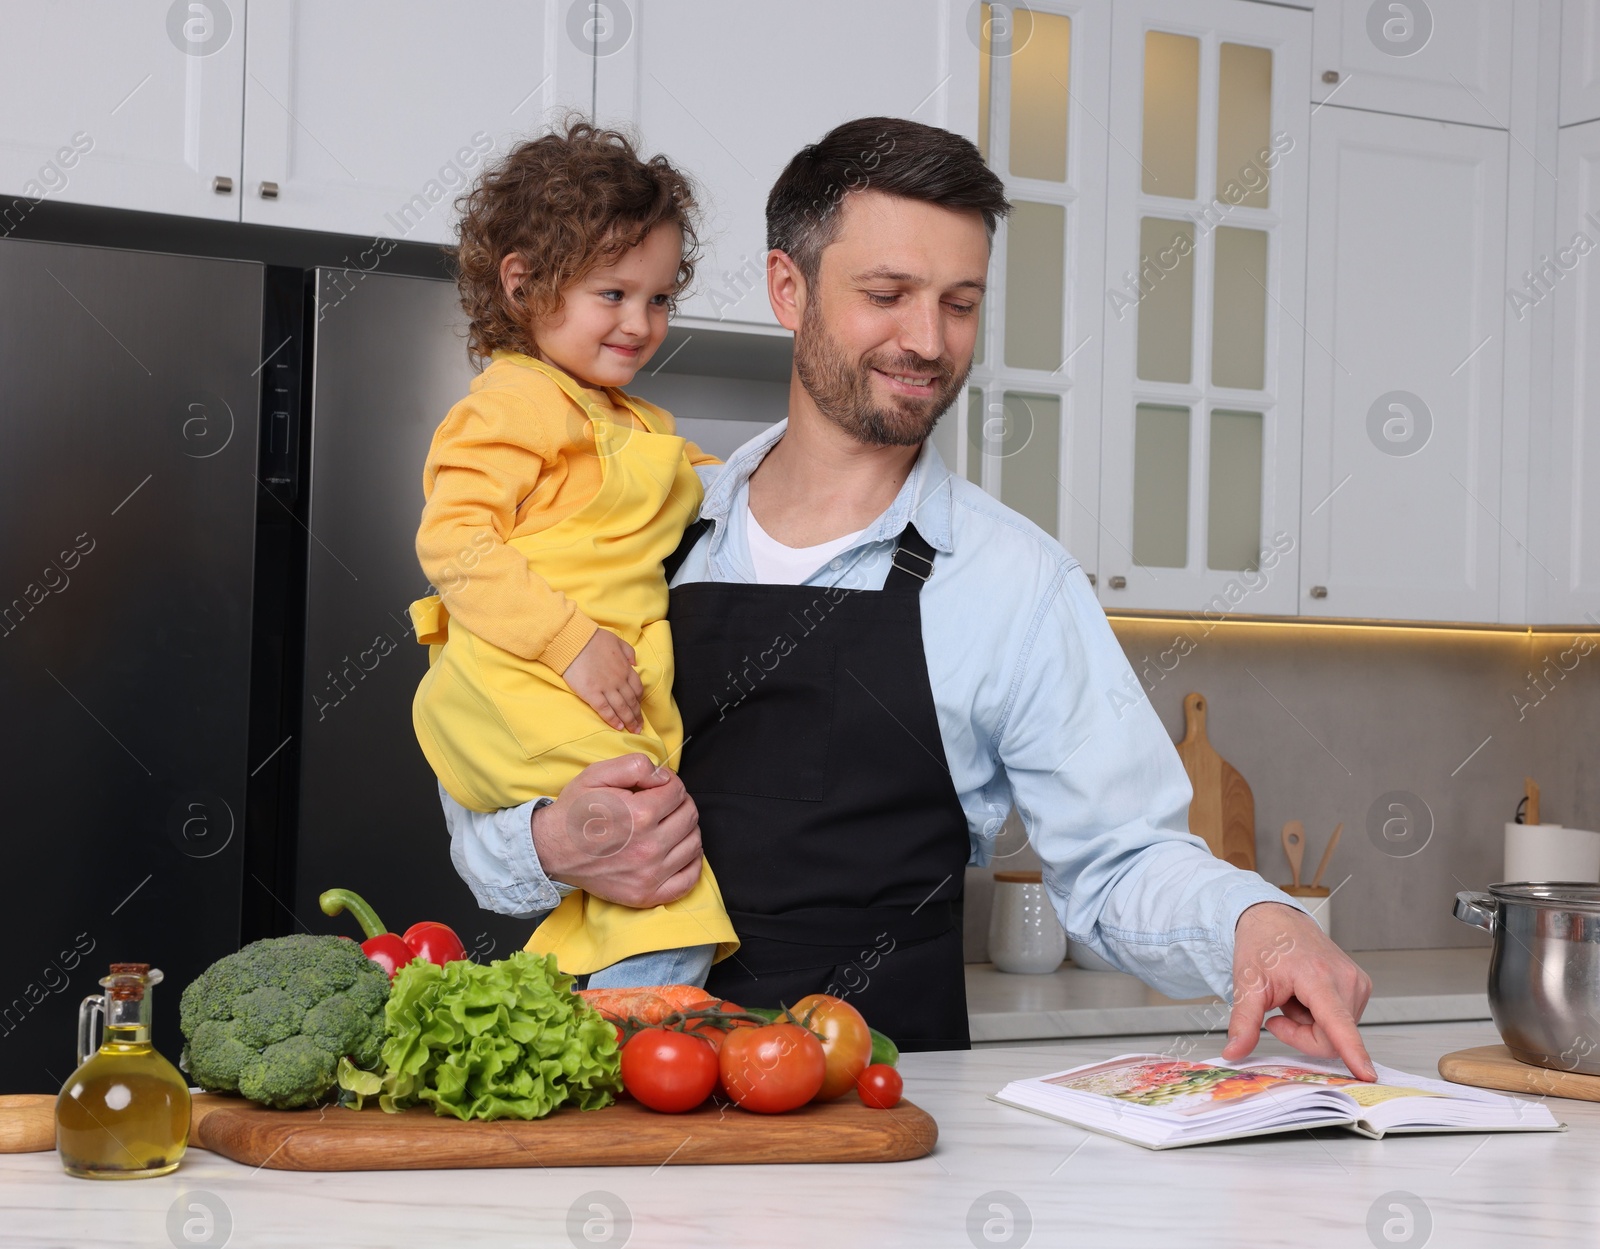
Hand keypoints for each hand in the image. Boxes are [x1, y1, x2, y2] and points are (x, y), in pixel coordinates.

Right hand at [530, 753, 702, 907]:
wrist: (552, 851)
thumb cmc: (576, 812)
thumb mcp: (597, 774)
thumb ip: (636, 765)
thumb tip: (664, 776)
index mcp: (639, 814)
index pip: (678, 791)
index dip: (668, 783)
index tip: (655, 787)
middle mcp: (649, 847)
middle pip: (689, 816)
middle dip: (679, 803)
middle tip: (660, 804)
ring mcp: (649, 874)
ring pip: (693, 844)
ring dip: (685, 830)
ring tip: (666, 825)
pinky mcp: (647, 895)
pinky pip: (689, 879)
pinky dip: (691, 863)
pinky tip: (677, 851)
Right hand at [564, 628, 643, 732]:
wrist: (574, 641)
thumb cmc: (593, 638)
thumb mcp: (617, 641)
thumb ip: (628, 652)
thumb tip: (635, 663)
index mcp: (625, 668)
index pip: (637, 688)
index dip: (639, 700)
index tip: (639, 708)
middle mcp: (619, 680)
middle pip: (631, 701)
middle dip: (637, 715)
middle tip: (639, 726)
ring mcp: (606, 688)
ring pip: (622, 708)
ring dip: (629, 721)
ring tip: (633, 730)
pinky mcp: (592, 694)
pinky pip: (606, 710)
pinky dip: (613, 720)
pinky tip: (618, 727)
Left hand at [1222, 901, 1375, 1079]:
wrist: (1275, 919)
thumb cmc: (1263, 945)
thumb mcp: (1246, 984)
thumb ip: (1243, 1022)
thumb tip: (1233, 1053)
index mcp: (1318, 977)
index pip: (1338, 1023)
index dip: (1353, 1051)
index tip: (1367, 1075)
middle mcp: (1346, 979)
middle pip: (1332, 1039)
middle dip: (1301, 1036)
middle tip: (1279, 1013)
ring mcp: (1358, 983)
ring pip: (1338, 1034)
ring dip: (1310, 1025)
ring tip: (1294, 997)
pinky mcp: (1361, 986)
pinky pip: (1343, 1022)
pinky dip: (1320, 1017)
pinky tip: (1306, 996)